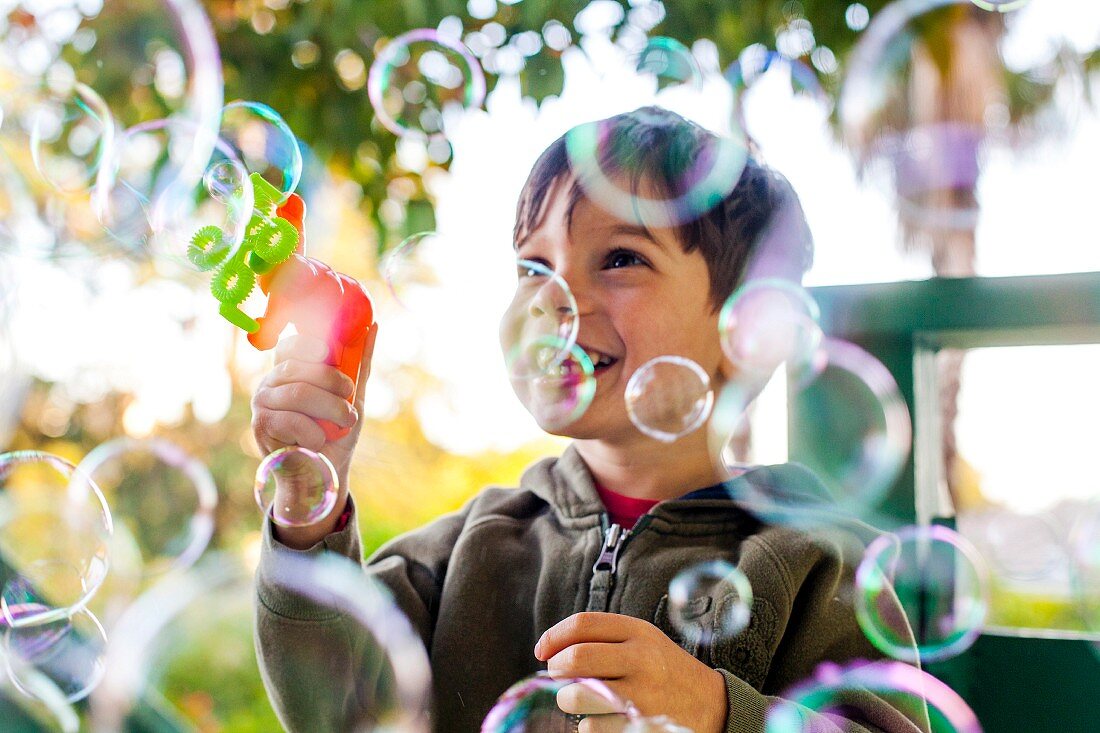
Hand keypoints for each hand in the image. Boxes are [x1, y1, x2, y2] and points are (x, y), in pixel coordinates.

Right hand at [251, 322, 378, 548]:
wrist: (324, 474)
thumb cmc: (336, 434)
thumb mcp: (354, 397)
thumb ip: (359, 365)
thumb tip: (374, 327)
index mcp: (290, 371)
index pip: (289, 345)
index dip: (308, 345)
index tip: (329, 354)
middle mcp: (271, 383)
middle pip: (299, 369)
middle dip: (333, 383)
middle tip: (350, 401)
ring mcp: (262, 403)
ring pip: (297, 393)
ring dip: (330, 410)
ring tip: (343, 422)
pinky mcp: (261, 426)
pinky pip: (291, 420)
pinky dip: (314, 433)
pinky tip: (317, 442)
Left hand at [534, 612, 726, 732]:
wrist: (713, 706)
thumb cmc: (666, 671)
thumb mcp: (644, 641)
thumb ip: (603, 638)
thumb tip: (550, 649)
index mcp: (639, 632)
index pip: (583, 623)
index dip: (553, 636)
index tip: (543, 650)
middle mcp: (641, 660)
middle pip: (575, 658)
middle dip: (556, 669)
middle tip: (559, 676)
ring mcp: (641, 696)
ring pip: (576, 697)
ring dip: (568, 700)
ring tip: (580, 699)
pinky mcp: (640, 726)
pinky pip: (590, 728)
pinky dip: (588, 725)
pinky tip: (603, 719)